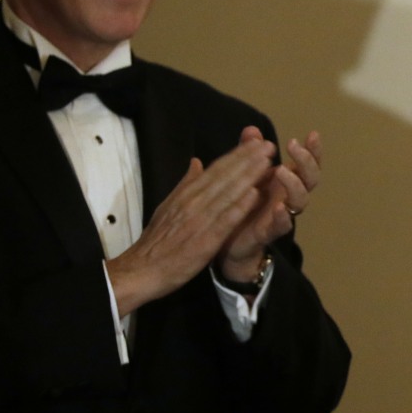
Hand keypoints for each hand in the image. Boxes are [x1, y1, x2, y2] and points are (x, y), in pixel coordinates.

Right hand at [107, 136, 274, 313]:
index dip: (237, 155)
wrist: (143, 269)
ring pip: (227, 193)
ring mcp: (199, 220)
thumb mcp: (169, 206)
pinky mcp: (204, 240)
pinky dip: (239, 206)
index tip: (255, 143)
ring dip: (248, 176)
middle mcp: (193, 202)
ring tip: (266, 161)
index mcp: (186, 194)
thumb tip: (196, 162)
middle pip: (224, 176)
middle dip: (247, 159)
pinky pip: (225, 220)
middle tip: (268, 144)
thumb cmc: (158, 241)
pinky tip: (255, 194)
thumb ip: (186, 184)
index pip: (215, 170)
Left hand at [219, 128, 323, 283]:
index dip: (313, 150)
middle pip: (311, 178)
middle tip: (294, 146)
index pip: (306, 163)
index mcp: (285, 181)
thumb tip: (252, 130)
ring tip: (282, 170)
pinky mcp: (269, 232)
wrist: (227, 241)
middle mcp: (288, 196)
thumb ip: (248, 152)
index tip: (312, 134)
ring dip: (294, 184)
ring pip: (301, 200)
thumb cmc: (242, 205)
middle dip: (307, 161)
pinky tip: (279, 206)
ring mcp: (281, 214)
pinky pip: (282, 225)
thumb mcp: (243, 174)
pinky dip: (283, 216)